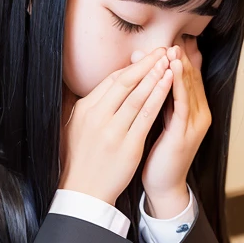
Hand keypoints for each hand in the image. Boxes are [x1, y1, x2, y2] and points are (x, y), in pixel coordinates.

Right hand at [59, 47, 173, 205]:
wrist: (84, 191)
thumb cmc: (80, 160)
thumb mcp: (74, 128)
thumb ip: (87, 107)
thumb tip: (97, 89)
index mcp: (84, 110)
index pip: (111, 81)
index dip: (132, 67)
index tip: (146, 57)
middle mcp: (97, 117)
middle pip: (125, 83)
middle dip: (145, 64)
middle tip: (161, 50)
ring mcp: (113, 131)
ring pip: (137, 96)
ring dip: (155, 76)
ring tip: (168, 61)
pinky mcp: (128, 145)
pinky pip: (146, 115)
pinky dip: (158, 96)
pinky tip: (169, 84)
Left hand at [133, 38, 211, 198]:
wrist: (161, 184)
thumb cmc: (156, 153)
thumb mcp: (157, 120)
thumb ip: (156, 99)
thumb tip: (143, 74)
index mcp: (192, 110)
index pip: (185, 78)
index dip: (174, 61)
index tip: (159, 47)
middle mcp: (198, 114)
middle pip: (189, 80)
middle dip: (176, 61)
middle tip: (165, 44)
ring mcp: (194, 124)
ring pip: (188, 89)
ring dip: (179, 69)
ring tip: (171, 51)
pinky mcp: (185, 134)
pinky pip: (182, 105)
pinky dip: (177, 86)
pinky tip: (170, 72)